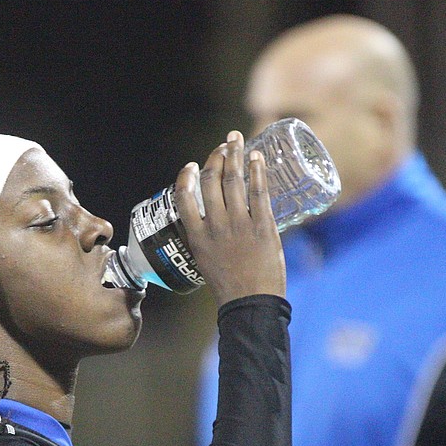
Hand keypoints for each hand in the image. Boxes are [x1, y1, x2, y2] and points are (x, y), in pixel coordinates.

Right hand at [173, 130, 285, 306]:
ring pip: (233, 181)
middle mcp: (215, 226)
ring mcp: (239, 225)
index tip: (191, 165)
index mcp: (196, 235)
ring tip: (237, 141)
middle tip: (224, 144)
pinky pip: (258, 192)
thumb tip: (210, 218)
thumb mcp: (205, 260)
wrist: (250, 303)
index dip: (186, 176)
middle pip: (211, 181)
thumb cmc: (228, 285)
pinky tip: (257, 157)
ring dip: (235, 156)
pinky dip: (256, 172)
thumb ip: (205, 237)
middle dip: (216, 157)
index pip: (184, 197)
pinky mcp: (262, 227)